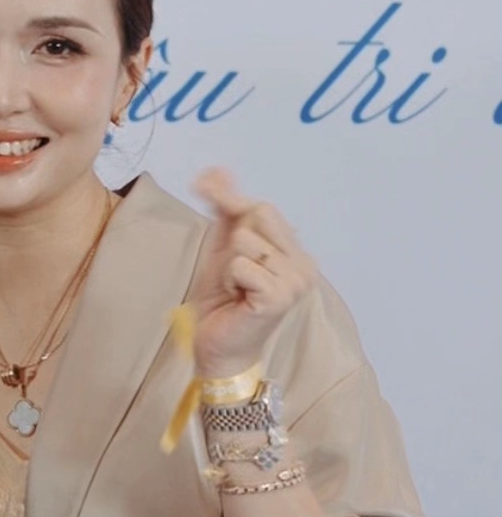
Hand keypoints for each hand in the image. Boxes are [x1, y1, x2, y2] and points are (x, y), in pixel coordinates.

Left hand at [188, 169, 313, 379]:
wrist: (217, 346)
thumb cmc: (223, 300)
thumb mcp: (223, 247)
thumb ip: (224, 208)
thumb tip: (214, 170)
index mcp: (296, 251)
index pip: (262, 207)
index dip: (232, 208)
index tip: (212, 206)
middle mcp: (304, 264)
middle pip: (257, 215)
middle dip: (233, 243)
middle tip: (235, 277)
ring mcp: (296, 281)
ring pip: (244, 241)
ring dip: (229, 267)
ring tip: (238, 291)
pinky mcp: (279, 297)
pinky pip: (240, 265)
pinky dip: (230, 282)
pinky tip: (239, 301)